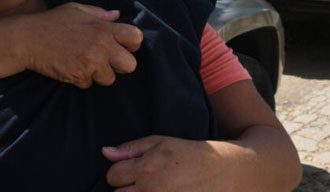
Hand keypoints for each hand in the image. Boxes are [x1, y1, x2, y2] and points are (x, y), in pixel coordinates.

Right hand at [17, 2, 141, 87]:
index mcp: (103, 27)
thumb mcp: (77, 10)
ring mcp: (90, 63)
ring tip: (83, 62)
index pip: (136, 37)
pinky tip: (71, 67)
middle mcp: (101, 46)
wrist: (27, 39)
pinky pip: (89, 84)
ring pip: (110, 79)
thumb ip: (100, 14)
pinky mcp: (78, 76)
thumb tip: (116, 15)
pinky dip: (81, 79)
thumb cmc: (52, 22)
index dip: (131, 43)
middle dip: (120, 65)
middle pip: (130, 65)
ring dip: (99, 74)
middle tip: (106, 60)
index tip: (121, 45)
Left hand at [102, 135, 223, 191]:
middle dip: (124, 189)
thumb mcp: (160, 143)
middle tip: (141, 184)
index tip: (129, 172)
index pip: (112, 176)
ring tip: (150, 189)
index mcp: (146, 170)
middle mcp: (151, 190)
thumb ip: (130, 149)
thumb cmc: (190, 154)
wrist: (224, 172)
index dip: (118, 173)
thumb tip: (105, 152)